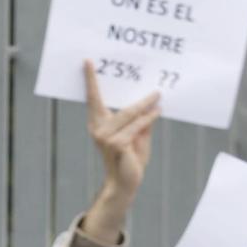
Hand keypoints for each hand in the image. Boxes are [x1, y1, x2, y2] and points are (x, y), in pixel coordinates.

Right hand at [80, 61, 159, 245]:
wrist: (125, 183)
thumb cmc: (129, 158)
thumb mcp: (137, 135)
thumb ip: (140, 120)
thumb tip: (150, 102)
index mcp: (98, 124)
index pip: (93, 99)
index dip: (91, 80)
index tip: (88, 62)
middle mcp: (98, 129)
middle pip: (115, 103)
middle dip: (130, 93)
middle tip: (151, 85)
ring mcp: (105, 137)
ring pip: (129, 113)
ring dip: (145, 104)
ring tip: (158, 96)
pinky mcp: (116, 143)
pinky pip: (136, 126)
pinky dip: (148, 118)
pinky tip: (157, 112)